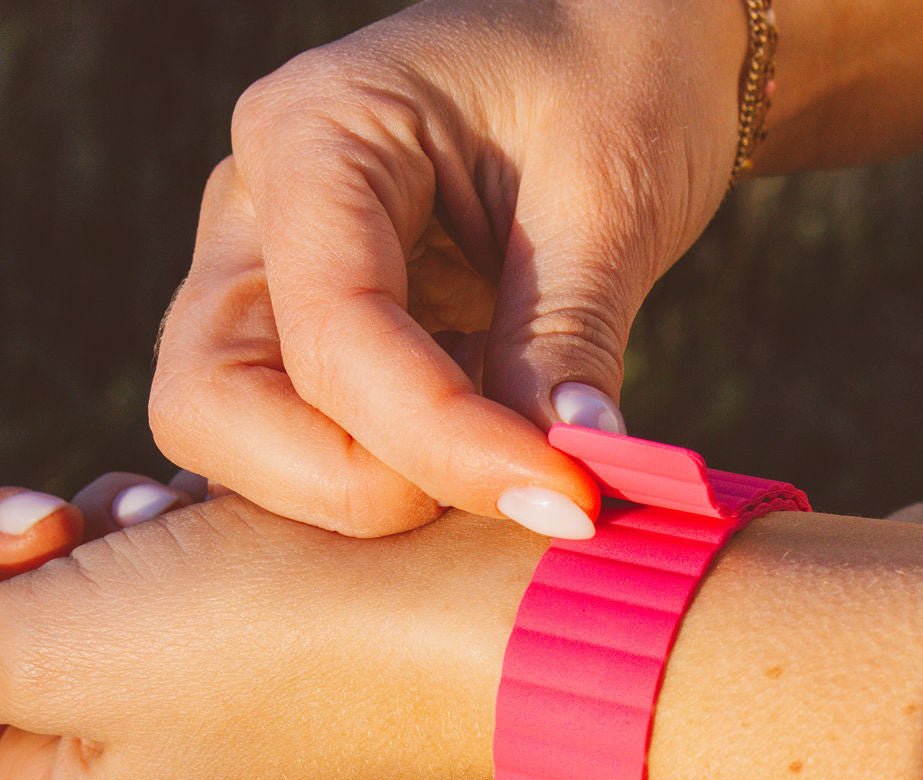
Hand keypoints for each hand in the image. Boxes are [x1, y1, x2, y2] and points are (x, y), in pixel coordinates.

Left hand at [0, 484, 531, 779]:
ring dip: (90, 533)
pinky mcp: (248, 646)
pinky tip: (208, 520)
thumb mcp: (63, 646)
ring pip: (69, 596)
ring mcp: (193, 713)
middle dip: (21, 564)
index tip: (24, 538)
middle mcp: (129, 778)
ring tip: (172, 521)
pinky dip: (157, 529)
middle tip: (78, 525)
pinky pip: (148, 577)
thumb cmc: (284, 639)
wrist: (484, 613)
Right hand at [150, 0, 744, 538]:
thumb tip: (558, 483)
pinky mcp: (299, 352)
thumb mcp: (611, 193)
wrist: (618, 48)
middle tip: (507, 491)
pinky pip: (294, 456)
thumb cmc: (614, 82)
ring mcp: (262, 289)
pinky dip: (380, 492)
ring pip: (234, 447)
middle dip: (353, 486)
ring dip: (363, 498)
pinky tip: (477, 480)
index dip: (442, 441)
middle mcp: (254, 216)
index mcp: (312, 133)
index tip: (563, 496)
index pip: (334, 332)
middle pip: (214, 406)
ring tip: (507, 475)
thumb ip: (568, 337)